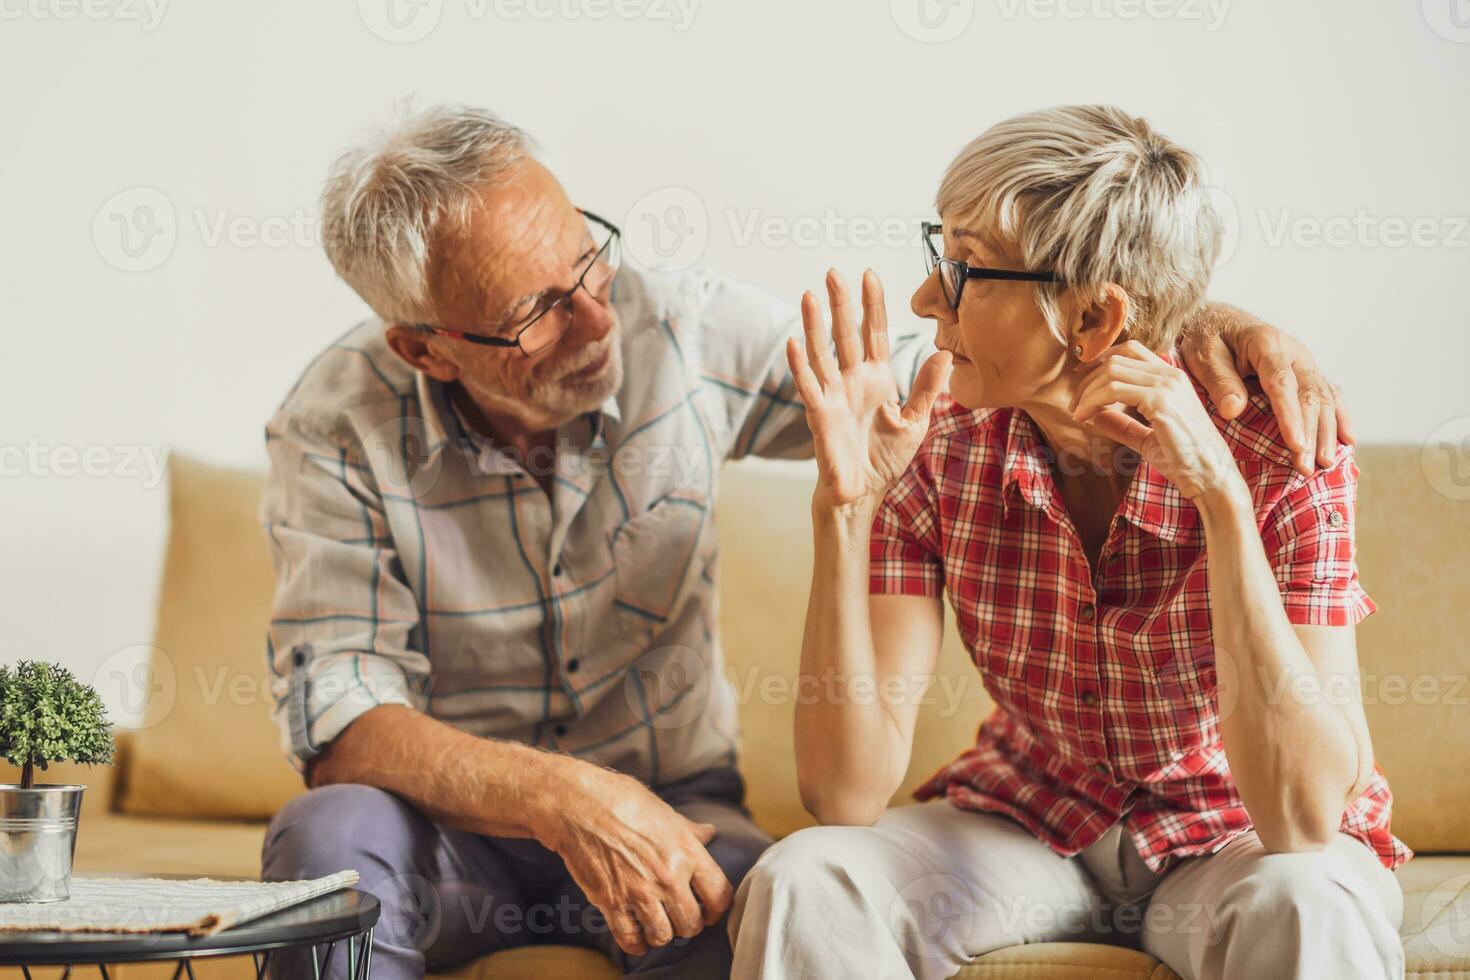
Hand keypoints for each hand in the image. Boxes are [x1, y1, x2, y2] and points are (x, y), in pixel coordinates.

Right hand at [542, 764, 730, 956]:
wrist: (578, 806)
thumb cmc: (621, 800)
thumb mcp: (664, 811)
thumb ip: (689, 830)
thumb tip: (709, 833)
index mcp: (686, 851)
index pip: (719, 895)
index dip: (718, 907)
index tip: (710, 909)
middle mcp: (667, 876)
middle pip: (692, 922)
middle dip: (689, 923)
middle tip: (681, 916)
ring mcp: (639, 892)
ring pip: (664, 935)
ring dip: (663, 933)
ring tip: (659, 923)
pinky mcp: (611, 902)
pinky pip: (631, 939)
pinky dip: (636, 943)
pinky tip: (638, 935)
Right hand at [789, 269, 952, 509]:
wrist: (864, 493)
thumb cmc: (884, 459)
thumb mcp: (915, 421)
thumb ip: (926, 388)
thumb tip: (945, 353)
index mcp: (876, 378)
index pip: (874, 333)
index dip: (872, 305)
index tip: (870, 275)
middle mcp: (852, 381)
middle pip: (845, 334)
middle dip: (840, 304)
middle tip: (834, 271)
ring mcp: (834, 396)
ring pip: (821, 353)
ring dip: (814, 325)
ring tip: (809, 295)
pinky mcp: (820, 415)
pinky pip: (808, 386)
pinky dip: (799, 365)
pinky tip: (793, 342)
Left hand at [1070, 341, 1244, 503]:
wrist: (1210, 476)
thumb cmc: (1184, 459)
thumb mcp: (1147, 437)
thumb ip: (1123, 424)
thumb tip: (1095, 416)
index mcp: (1171, 377)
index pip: (1130, 351)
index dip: (1100, 360)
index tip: (1081, 380)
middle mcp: (1170, 374)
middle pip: (1117, 358)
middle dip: (1088, 378)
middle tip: (1074, 402)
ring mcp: (1167, 385)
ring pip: (1112, 371)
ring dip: (1087, 391)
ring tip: (1077, 413)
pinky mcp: (1161, 401)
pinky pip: (1114, 390)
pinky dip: (1092, 401)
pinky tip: (1084, 417)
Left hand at [1180, 305, 1352, 474]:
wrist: (1216, 319)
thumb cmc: (1206, 338)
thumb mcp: (1203, 355)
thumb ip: (1219, 381)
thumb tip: (1233, 410)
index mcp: (1266, 344)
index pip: (1282, 384)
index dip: (1291, 416)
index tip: (1296, 445)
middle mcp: (1293, 352)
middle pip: (1309, 395)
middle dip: (1311, 434)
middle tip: (1308, 468)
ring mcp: (1303, 362)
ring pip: (1324, 398)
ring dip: (1327, 432)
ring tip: (1325, 464)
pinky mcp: (1306, 372)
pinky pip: (1329, 395)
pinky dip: (1339, 417)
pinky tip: (1347, 440)